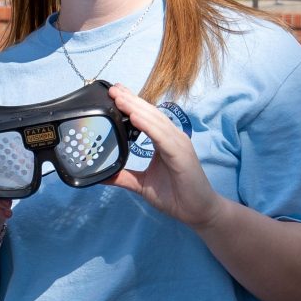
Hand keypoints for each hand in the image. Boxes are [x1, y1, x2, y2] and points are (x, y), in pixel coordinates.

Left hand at [105, 84, 222, 228]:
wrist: (197, 212)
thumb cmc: (174, 196)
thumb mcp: (142, 184)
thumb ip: (123, 177)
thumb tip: (102, 175)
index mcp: (163, 141)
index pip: (146, 117)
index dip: (131, 103)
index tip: (115, 92)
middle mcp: (172, 137)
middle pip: (149, 113)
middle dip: (130, 100)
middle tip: (112, 88)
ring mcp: (178, 143)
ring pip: (154, 120)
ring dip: (136, 108)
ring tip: (119, 97)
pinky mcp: (181, 154)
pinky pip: (162, 136)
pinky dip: (148, 126)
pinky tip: (134, 117)